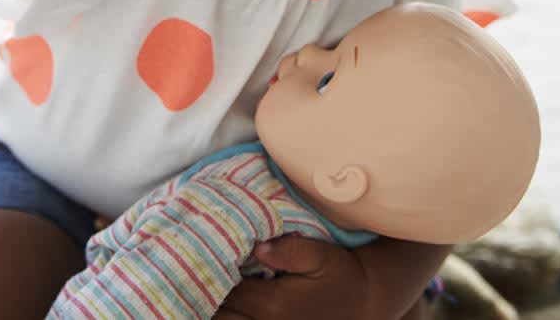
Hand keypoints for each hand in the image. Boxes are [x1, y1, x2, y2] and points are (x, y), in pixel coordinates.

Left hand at [217, 234, 370, 319]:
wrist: (364, 303)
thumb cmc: (342, 276)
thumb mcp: (322, 256)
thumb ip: (290, 250)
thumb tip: (258, 246)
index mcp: (274, 303)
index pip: (226, 288)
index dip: (211, 268)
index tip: (202, 249)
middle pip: (221, 311)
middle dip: (206, 289)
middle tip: (194, 266)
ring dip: (215, 304)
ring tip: (202, 284)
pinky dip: (229, 314)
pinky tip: (221, 300)